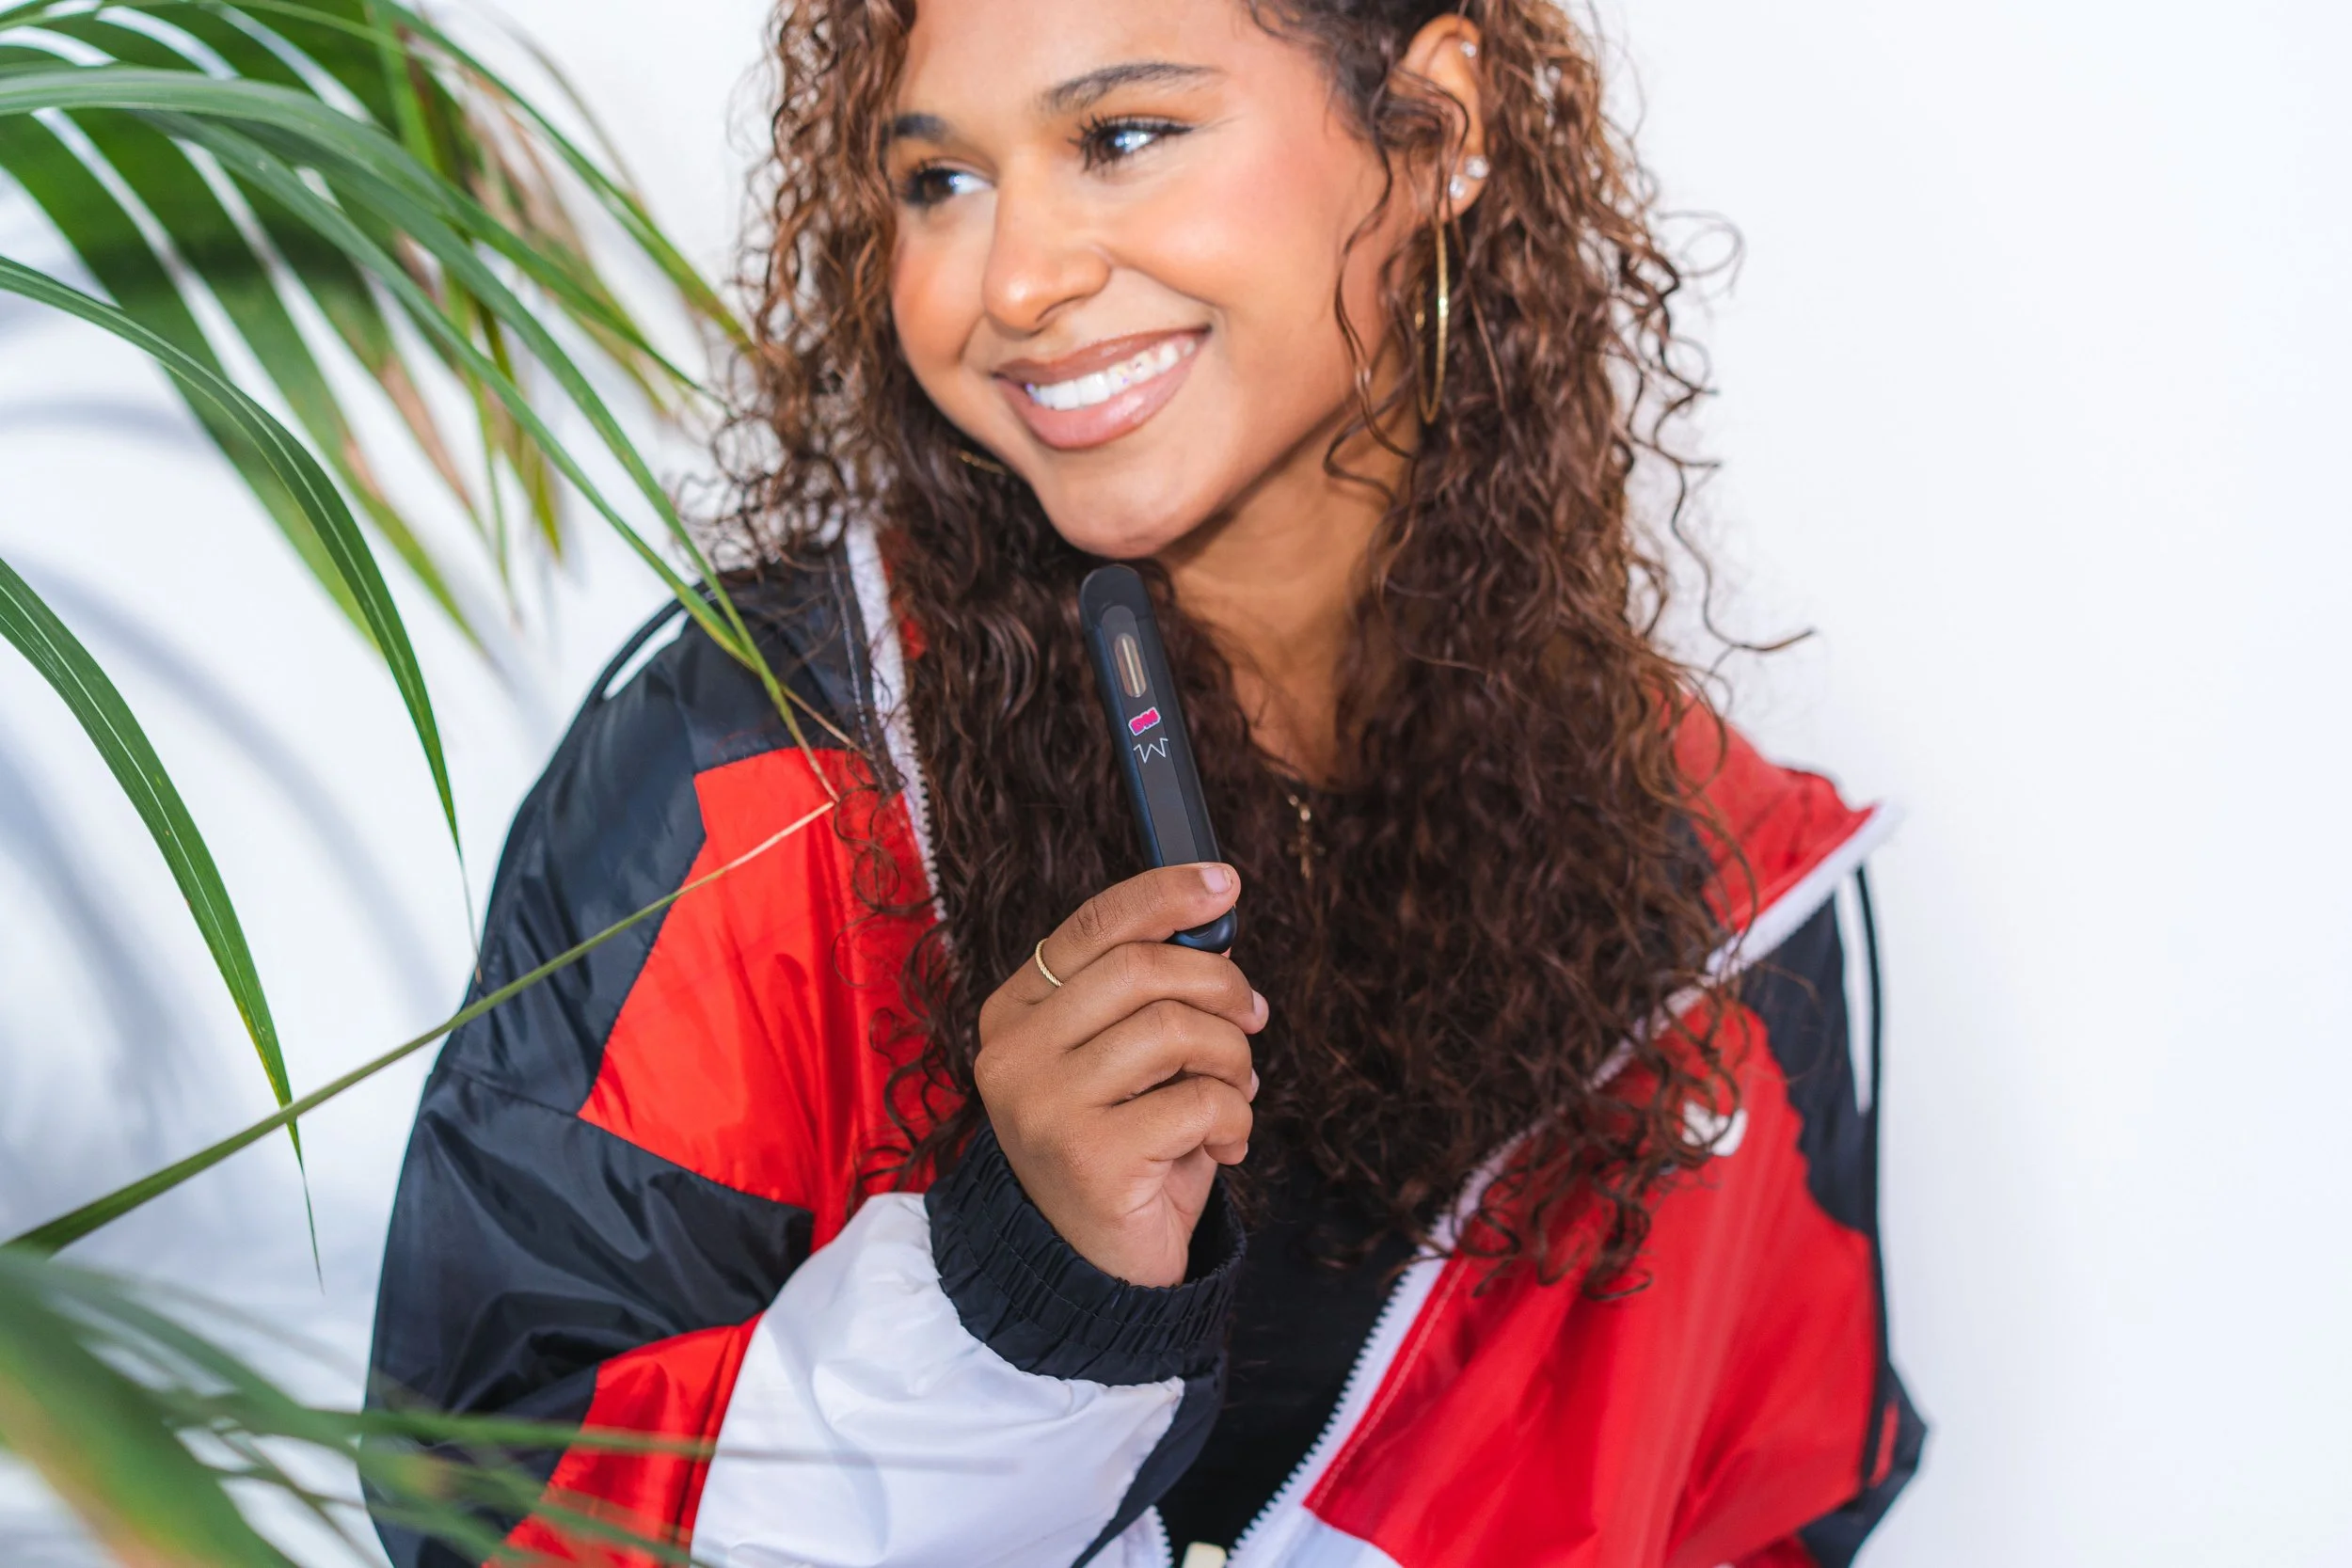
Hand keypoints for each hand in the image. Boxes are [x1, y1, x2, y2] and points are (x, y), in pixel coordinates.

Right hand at [974, 864, 1264, 1287]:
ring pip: (1175, 1029)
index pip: (1092, 927)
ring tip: (1236, 1094)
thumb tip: (1213, 923)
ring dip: (1233, 1059)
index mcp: (1015, 1014)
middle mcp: (1014, 1054)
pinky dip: (1235, 1119)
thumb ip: (1150, 994)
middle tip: (1253, 1018)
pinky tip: (1225, 1146)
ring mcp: (1045, 1107)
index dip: (1164, 895)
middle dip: (1219, 985)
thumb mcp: (1127, 1060)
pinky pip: (1198, 1102)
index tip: (1225, 884)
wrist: (1094, 1270)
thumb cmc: (1121, 1148)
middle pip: (1141, 969)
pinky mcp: (1091, 1159)